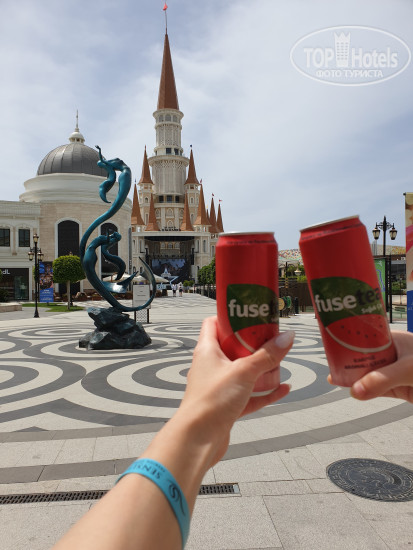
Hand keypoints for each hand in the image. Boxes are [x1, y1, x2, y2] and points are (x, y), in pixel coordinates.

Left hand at [177, 317, 293, 466]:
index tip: (250, 314)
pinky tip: (282, 389)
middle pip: (233, 347)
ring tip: (280, 362)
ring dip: (261, 369)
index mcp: (207, 351)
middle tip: (271, 338)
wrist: (198, 439)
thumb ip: (266, 355)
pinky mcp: (227, 405)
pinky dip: (265, 392)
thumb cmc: (211, 401)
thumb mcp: (244, 372)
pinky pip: (249, 395)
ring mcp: (219, 386)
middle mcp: (211, 366)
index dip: (230, 316)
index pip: (214, 323)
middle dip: (253, 344)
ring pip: (243, 372)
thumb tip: (286, 337)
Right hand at [328, 331, 412, 402]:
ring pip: (369, 374)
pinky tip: (354, 391)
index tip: (334, 345)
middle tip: (333, 364)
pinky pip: (377, 389)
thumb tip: (356, 390)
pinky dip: (365, 391)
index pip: (365, 337)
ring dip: (355, 377)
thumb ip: (382, 380)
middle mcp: (393, 354)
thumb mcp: (407, 368)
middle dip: (348, 360)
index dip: (350, 340)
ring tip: (338, 377)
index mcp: (394, 340)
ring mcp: (395, 372)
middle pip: (364, 356)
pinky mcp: (399, 388)